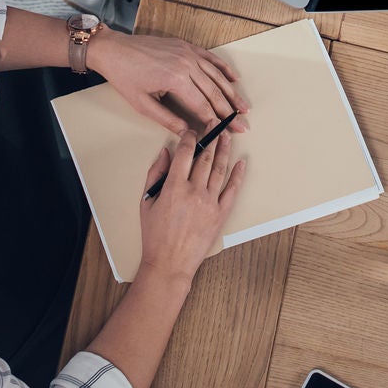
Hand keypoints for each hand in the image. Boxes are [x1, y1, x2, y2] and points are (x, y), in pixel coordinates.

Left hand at [91, 32, 249, 133]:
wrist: (114, 50)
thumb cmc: (125, 77)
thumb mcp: (143, 104)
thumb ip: (167, 119)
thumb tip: (187, 133)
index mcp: (175, 79)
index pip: (202, 105)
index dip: (216, 121)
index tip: (227, 132)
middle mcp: (186, 64)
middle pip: (214, 91)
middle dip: (229, 111)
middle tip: (242, 125)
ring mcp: (188, 53)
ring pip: (216, 75)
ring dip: (231, 92)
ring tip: (243, 107)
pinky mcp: (186, 46)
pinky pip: (210, 58)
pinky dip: (223, 69)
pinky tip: (234, 79)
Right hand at [137, 131, 244, 281]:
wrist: (169, 264)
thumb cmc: (154, 236)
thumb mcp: (146, 202)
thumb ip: (155, 174)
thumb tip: (165, 153)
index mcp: (173, 187)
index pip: (184, 153)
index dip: (189, 137)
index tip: (192, 130)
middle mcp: (193, 192)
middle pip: (205, 157)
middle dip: (210, 137)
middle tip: (215, 123)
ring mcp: (209, 203)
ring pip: (219, 169)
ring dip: (224, 150)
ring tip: (227, 136)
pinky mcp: (220, 214)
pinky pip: (232, 190)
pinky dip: (238, 175)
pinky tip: (241, 163)